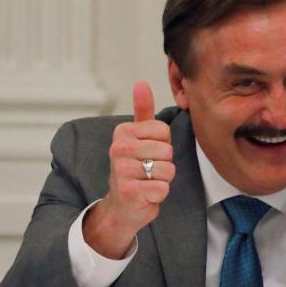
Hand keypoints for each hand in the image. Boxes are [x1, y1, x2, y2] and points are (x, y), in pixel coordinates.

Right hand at [83, 81, 174, 257]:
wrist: (123, 204)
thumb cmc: (136, 168)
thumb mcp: (139, 137)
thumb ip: (143, 111)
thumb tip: (141, 83)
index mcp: (123, 132)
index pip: (164, 131)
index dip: (164, 144)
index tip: (149, 152)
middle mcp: (118, 148)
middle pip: (167, 151)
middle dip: (165, 163)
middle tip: (149, 170)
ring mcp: (122, 171)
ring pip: (167, 170)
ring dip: (163, 179)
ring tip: (147, 181)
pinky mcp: (129, 192)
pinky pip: (163, 188)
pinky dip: (159, 194)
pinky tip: (146, 193)